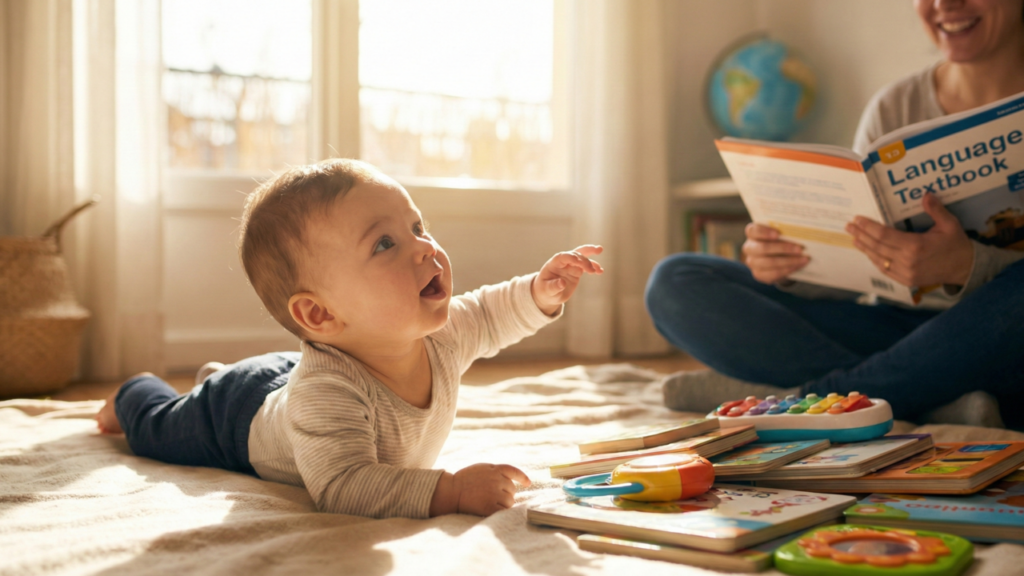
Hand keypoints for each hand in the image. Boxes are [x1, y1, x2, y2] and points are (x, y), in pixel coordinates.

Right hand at [429, 463, 530, 516]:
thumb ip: (496, 472)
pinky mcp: (489, 507)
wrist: (451, 491)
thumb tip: (510, 480)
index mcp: (494, 469)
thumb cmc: (464, 480)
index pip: (514, 472)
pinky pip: (503, 511)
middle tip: (493, 496)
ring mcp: (494, 494)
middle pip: (512, 490)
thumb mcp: (481, 469)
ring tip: (492, 503)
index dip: (522, 477)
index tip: (527, 483)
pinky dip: (502, 512)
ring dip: (505, 504)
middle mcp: (496, 480)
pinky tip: (496, 511)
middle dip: (506, 493)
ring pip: (510, 501)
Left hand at [531, 245, 603, 315]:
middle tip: (590, 269)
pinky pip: (587, 266)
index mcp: (553, 264)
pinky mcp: (577, 270)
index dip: (570, 257)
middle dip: (583, 259)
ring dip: (591, 259)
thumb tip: (562, 283)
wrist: (548, 294)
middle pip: (575, 254)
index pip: (562, 257)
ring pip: (583, 257)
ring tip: (599, 269)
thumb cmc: (544, 291)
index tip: (578, 261)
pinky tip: (600, 271)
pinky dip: (594, 267)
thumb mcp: (546, 291)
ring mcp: (571, 265)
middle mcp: (563, 262)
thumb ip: (553, 286)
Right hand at [741, 223, 808, 283]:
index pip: (753, 231)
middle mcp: (749, 248)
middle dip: (782, 248)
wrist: (778, 257)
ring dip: (789, 261)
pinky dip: (788, 269)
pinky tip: (799, 265)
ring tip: (804, 258)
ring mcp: (752, 262)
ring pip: (769, 262)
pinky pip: (773, 273)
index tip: (778, 234)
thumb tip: (800, 228)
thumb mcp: (781, 231)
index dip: (764, 232)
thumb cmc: (781, 239)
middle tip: (800, 248)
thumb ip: (786, 229)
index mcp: (752, 233)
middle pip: (762, 248)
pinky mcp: (759, 274)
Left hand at [845, 193, 973, 287]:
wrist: (966, 269)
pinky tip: (869, 253)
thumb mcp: (949, 224)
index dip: (868, 227)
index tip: (857, 220)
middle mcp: (907, 260)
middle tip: (849, 227)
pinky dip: (875, 260)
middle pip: (877, 246)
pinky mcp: (906, 280)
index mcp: (915, 245)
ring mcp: (905, 272)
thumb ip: (935, 210)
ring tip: (854, 238)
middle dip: (861, 235)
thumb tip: (925, 194)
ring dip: (865, 248)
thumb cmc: (956, 245)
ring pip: (878, 259)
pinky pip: (885, 270)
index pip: (884, 235)